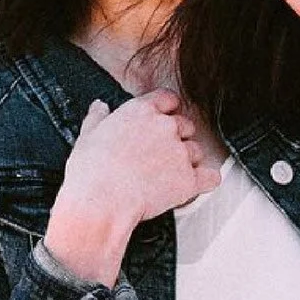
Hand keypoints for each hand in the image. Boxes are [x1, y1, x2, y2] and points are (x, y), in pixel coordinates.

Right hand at [54, 90, 224, 243]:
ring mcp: (180, 153)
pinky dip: (207, 180)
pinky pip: (211, 177)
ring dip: (188, 160)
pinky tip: (198, 184)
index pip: (168, 99)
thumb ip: (98, 118)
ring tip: (170, 174)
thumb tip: (100, 107)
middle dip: (177, 137)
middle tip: (162, 154)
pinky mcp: (189, 180)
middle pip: (185, 125)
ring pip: (197, 150)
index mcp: (142, 111)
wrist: (101, 200)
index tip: (164, 119)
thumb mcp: (88, 136)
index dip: (168, 110)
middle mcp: (166, 128)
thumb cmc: (92, 171)